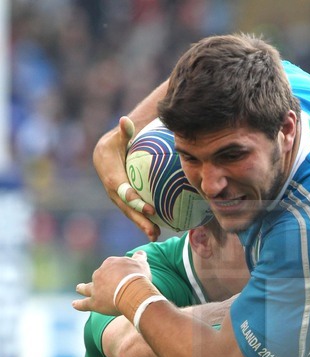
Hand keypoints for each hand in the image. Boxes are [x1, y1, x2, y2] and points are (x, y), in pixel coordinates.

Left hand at [73, 251, 151, 314]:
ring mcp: (95, 288)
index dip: (117, 272)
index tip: (123, 277)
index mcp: (110, 263)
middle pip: (99, 276)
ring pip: (86, 287)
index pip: (112, 267)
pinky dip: (79, 304)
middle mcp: (100, 273)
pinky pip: (85, 304)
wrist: (132, 290)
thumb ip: (139, 258)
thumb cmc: (138, 276)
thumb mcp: (141, 264)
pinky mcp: (94, 302)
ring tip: (79, 288)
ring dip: (82, 288)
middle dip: (101, 280)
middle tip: (107, 286)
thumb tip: (141, 252)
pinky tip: (74, 304)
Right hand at [92, 116, 159, 241]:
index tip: (150, 209)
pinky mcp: (123, 203)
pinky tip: (158, 230)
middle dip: (140, 220)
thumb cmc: (115, 144)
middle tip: (154, 230)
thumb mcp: (118, 138)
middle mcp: (113, 192)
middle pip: (128, 209)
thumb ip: (124, 132)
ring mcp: (118, 199)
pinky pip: (134, 213)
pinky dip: (144, 222)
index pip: (124, 192)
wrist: (104, 155)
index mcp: (112, 177)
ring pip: (130, 214)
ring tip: (156, 235)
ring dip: (143, 226)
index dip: (135, 201)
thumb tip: (125, 121)